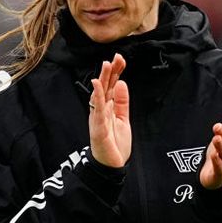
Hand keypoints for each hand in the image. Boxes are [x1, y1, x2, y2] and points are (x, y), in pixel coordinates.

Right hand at [88, 53, 130, 167]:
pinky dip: (97, 96)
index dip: (115, 72)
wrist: (111, 166)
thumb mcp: (123, 119)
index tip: (121, 59)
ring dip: (103, 79)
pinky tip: (97, 85)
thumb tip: (122, 83)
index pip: (111, 86)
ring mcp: (98, 118)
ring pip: (100, 95)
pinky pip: (97, 109)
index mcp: (107, 107)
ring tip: (106, 65)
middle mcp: (101, 110)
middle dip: (110, 71)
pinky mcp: (98, 127)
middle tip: (116, 57)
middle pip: (105, 87)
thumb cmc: (115, 143)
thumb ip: (122, 102)